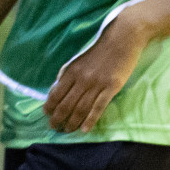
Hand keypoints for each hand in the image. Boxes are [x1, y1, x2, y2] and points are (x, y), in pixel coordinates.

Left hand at [44, 10, 149, 132]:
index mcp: (72, 70)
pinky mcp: (111, 87)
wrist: (122, 38)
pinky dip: (90, 120)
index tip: (46, 115)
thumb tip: (57, 87)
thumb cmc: (100, 49)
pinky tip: (84, 129)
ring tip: (67, 131)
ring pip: (81, 108)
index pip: (56, 92)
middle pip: (66, 103)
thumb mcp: (79, 59)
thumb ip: (68, 73)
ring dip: (72, 122)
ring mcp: (97, 84)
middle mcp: (82, 78)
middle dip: (58, 117)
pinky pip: (98, 107)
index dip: (50, 105)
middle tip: (54, 127)